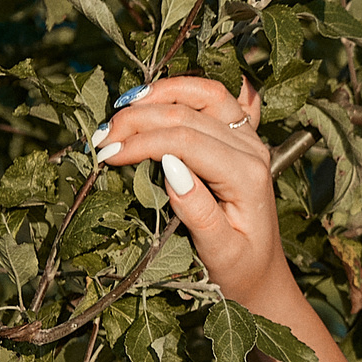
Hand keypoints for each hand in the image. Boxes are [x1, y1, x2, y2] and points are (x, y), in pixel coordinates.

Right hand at [91, 76, 287, 301]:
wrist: (262, 273)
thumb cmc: (239, 268)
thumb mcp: (220, 252)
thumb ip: (198, 212)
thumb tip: (169, 166)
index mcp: (247, 175)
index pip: (186, 141)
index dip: (141, 141)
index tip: (105, 154)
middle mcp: (252, 148)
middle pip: (189, 113)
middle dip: (138, 118)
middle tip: (99, 136)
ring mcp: (249, 137)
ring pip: (204, 94)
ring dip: (159, 94)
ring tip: (120, 107)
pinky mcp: (242, 135)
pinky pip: (217, 97)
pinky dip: (185, 88)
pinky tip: (157, 91)